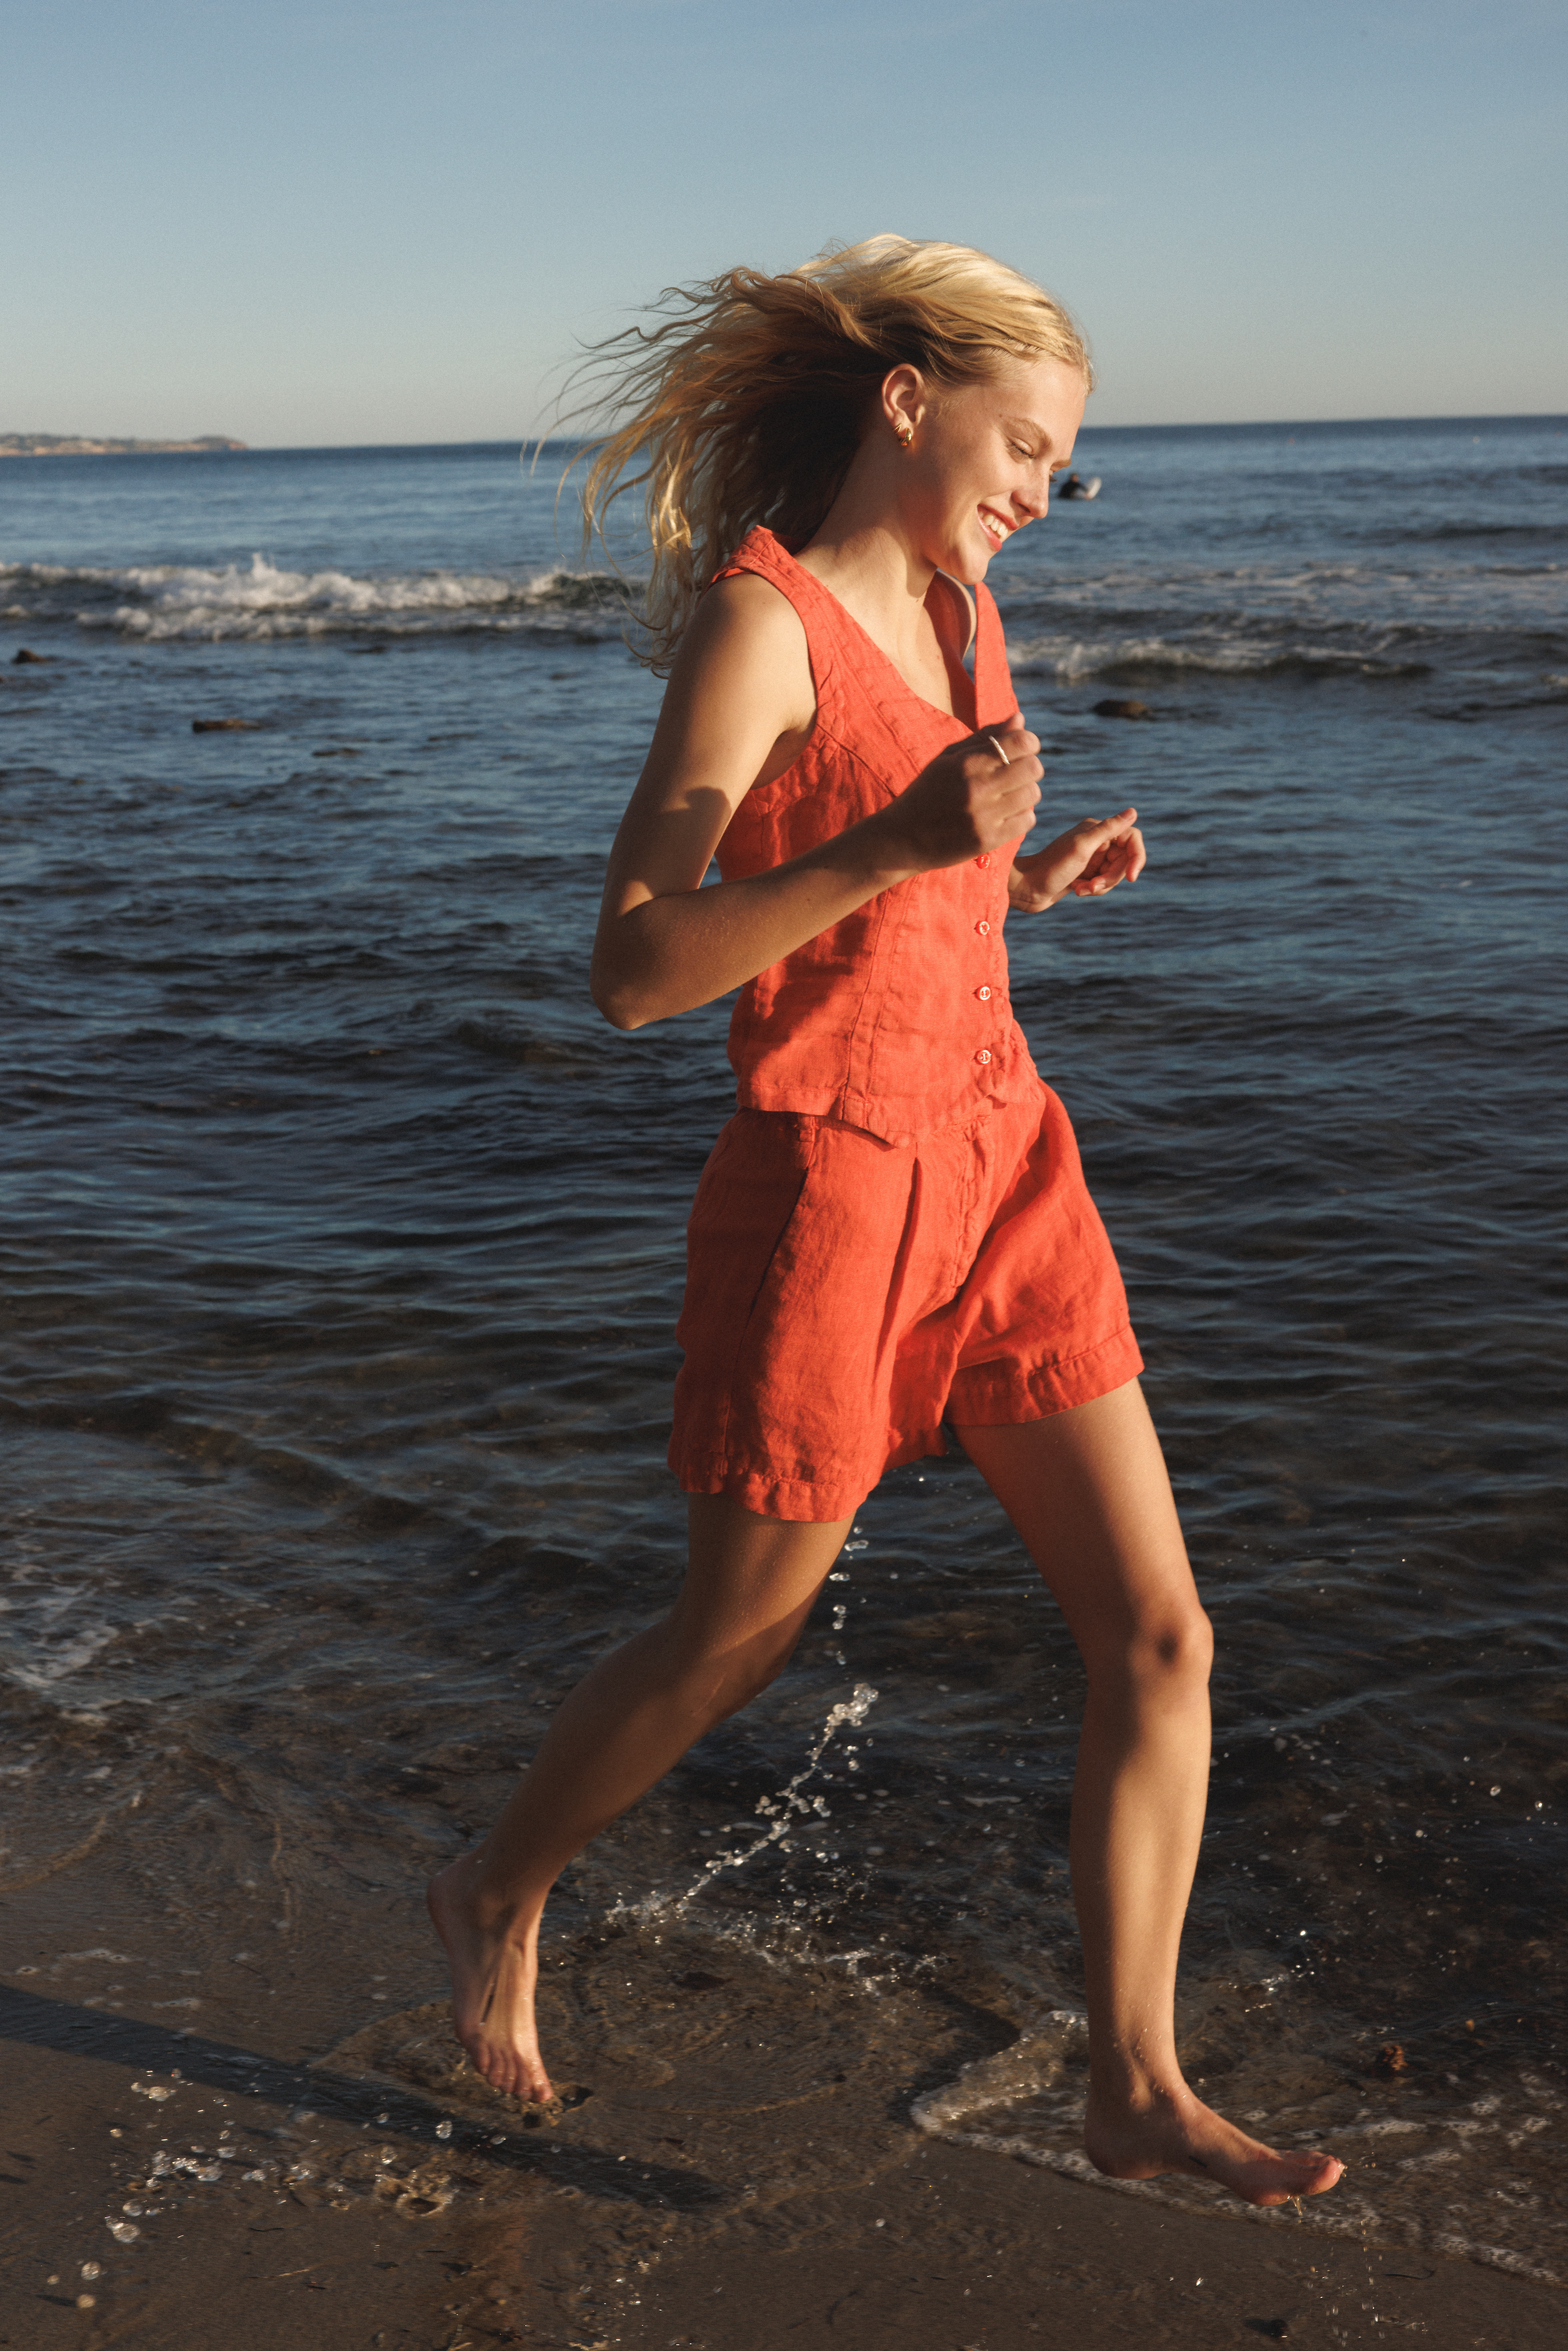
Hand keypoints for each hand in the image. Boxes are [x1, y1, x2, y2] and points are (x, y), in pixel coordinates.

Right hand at [874, 713, 1042, 875]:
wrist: (901, 838)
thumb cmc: (926, 793)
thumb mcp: (947, 759)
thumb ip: (984, 738)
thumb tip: (1019, 719)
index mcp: (966, 763)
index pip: (1020, 743)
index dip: (1029, 742)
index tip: (1023, 748)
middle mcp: (977, 788)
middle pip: (1033, 768)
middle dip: (1030, 767)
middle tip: (1017, 773)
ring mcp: (983, 816)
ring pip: (1032, 794)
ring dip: (1026, 792)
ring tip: (1009, 795)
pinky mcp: (987, 840)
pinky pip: (1027, 821)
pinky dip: (1022, 816)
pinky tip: (1006, 814)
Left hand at [1009, 807, 1144, 912]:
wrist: (1026, 888)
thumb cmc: (1052, 867)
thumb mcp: (1082, 847)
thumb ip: (1108, 829)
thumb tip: (1133, 812)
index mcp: (1097, 829)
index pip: (1132, 838)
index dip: (1137, 858)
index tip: (1131, 877)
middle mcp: (1096, 841)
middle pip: (1124, 860)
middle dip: (1112, 877)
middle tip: (1092, 886)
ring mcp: (1091, 857)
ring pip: (1114, 874)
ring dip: (1101, 885)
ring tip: (1080, 889)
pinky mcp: (1085, 873)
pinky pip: (1103, 883)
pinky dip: (1093, 889)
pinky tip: (1076, 890)